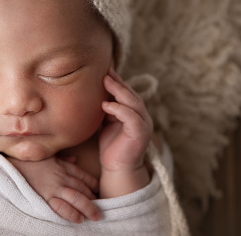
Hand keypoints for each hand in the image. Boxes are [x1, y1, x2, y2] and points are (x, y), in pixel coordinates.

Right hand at [7, 156, 101, 222]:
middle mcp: (60, 177)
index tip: (99, 191)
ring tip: (95, 216)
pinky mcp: (44, 197)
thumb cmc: (27, 160)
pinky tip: (78, 219)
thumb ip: (62, 158)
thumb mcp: (46, 154)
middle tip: (102, 207)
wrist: (10, 164)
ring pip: (76, 197)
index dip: (93, 184)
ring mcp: (53, 187)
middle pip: (82, 188)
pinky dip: (71, 213)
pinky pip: (61, 206)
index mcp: (62, 166)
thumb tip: (75, 159)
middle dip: (93, 198)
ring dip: (88, 207)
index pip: (82, 176)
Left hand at [98, 68, 152, 196]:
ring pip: (134, 103)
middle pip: (132, 95)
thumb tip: (97, 92)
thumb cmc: (111, 147)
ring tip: (106, 82)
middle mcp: (143, 117)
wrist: (117, 169)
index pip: (128, 93)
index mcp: (136, 113)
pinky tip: (105, 105)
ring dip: (119, 91)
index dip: (118, 82)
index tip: (105, 71)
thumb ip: (107, 108)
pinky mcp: (140, 134)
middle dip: (118, 82)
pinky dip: (119, 109)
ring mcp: (144, 125)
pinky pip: (131, 117)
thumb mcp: (107, 123)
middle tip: (105, 73)